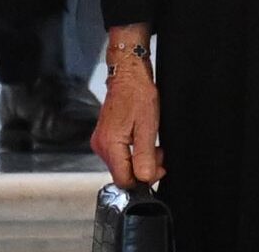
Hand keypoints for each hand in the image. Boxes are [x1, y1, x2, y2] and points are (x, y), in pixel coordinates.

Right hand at [91, 61, 163, 187]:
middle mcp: (101, 145)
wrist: (128, 76)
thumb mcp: (147, 127)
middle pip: (123, 175)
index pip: (124, 181)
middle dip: (143, 169)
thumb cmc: (137, 94)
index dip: (143, 179)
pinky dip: (133, 154)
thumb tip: (144, 178)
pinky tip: (141, 142)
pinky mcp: (104, 138)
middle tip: (157, 154)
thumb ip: (145, 156)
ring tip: (152, 146)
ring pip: (122, 166)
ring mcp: (101, 142)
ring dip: (139, 161)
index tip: (157, 167)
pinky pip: (120, 156)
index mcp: (110, 144)